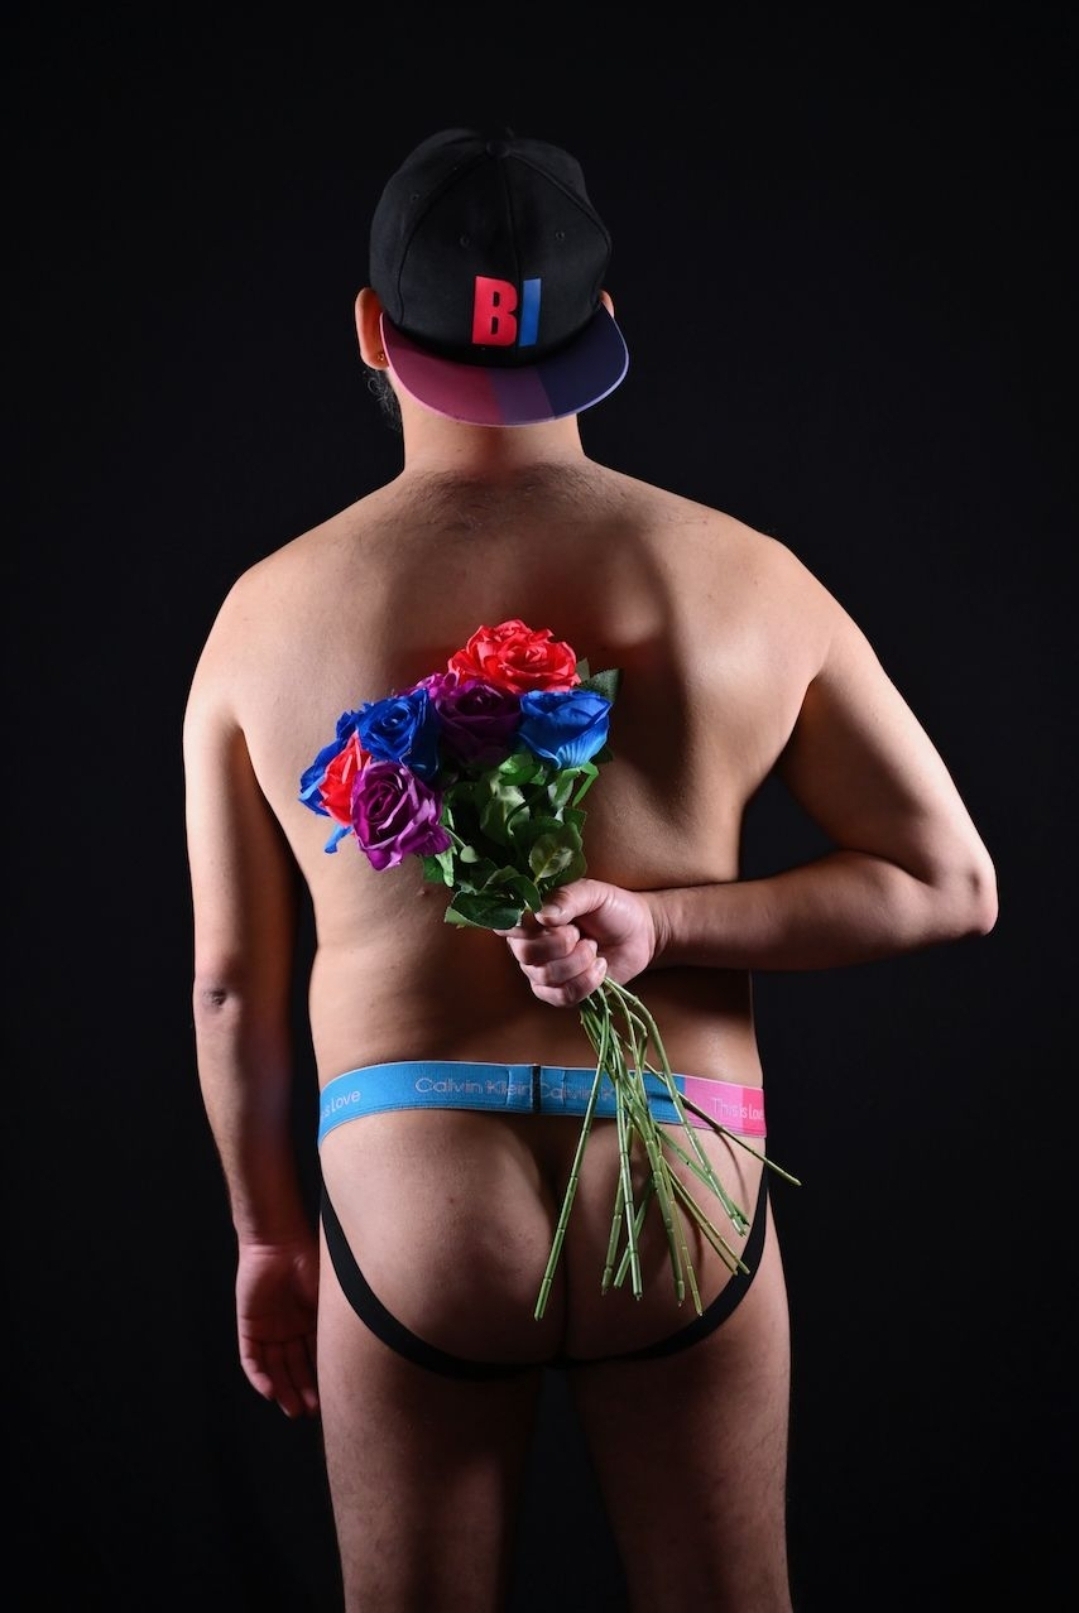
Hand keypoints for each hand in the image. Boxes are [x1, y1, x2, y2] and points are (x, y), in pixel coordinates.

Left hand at [235, 1234, 319, 1417]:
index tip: (333, 1399)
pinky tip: (270, 1392)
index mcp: (313, 1320)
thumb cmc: (310, 1263)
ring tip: (293, 1410)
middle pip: (296, 1366)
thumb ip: (333, 1326)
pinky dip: (259, 1376)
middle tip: (311, 1411)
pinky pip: (252, 1357)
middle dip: (303, 1390)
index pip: (317, 1356)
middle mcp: (292, 1328)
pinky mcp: (250, 1326)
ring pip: (275, 1367)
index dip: (323, 1378)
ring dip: (283, 1389)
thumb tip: (354, 1358)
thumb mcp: (328, 1299)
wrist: (279, 1241)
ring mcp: (270, 1328)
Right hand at [498, 877, 660, 1006]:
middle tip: (581, 934)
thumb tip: (542, 915)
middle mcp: (530, 945)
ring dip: (578, 962)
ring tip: (594, 948)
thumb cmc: (612, 908)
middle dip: (560, 944)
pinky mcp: (561, 993)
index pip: (507, 925)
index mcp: (531, 917)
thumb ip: (567, 898)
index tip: (548, 920)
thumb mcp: (593, 893)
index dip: (523, 927)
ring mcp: (543, 972)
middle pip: (526, 953)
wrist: (641, 933)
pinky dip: (586, 982)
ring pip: (545, 976)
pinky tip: (600, 967)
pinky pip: (561, 997)